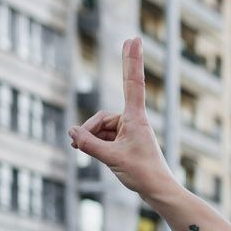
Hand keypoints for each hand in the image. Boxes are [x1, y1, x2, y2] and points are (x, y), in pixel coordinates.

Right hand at [69, 38, 174, 199]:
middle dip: (91, 131)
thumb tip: (71, 132)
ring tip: (89, 154)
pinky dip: (95, 144)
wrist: (159, 192)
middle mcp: (133, 120)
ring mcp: (129, 131)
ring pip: (100, 129)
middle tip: (88, 147)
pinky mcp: (125, 141)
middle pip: (102, 118)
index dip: (131, 60)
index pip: (132, 83)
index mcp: (136, 118)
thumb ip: (89, 144)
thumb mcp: (111, 159)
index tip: (133, 39)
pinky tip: (86, 151)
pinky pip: (103, 138)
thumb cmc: (142, 174)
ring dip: (91, 140)